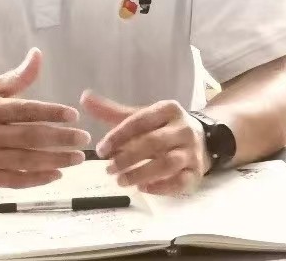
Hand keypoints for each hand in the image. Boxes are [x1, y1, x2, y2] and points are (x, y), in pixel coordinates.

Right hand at [0, 48, 90, 187]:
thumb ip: (16, 77)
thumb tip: (38, 54)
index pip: (25, 110)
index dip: (51, 112)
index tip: (73, 115)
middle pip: (29, 137)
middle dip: (60, 139)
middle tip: (84, 139)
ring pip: (25, 160)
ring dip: (55, 160)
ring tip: (78, 158)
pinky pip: (14, 180)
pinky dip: (36, 179)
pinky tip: (57, 175)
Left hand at [80, 91, 208, 195]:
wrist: (201, 138)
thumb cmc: (162, 127)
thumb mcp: (141, 116)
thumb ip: (113, 111)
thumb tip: (84, 98)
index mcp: (168, 109)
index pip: (140, 121)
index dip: (119, 136)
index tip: (101, 150)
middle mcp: (183, 128)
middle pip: (153, 143)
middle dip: (128, 157)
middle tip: (108, 169)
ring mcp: (192, 151)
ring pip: (167, 163)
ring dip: (141, 173)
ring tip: (120, 181)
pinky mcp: (197, 172)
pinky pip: (180, 182)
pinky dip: (161, 187)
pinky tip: (143, 189)